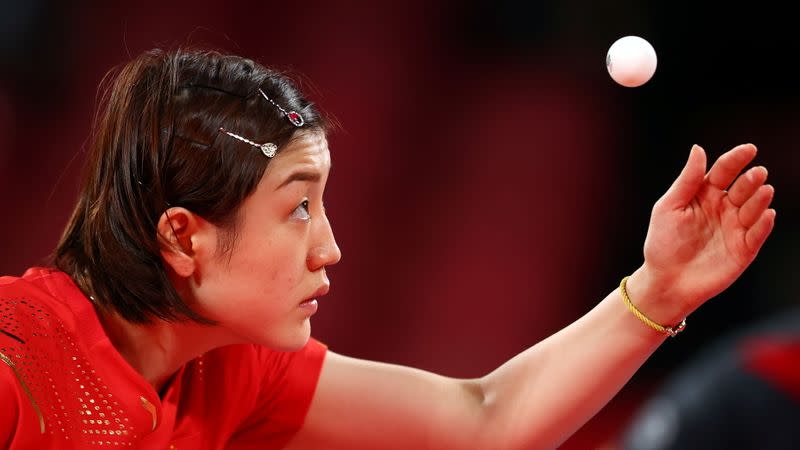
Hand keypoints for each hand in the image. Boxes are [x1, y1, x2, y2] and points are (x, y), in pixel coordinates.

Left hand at [630, 144, 775, 319]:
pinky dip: (763, 224)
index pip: (724, 171)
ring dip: (760, 199)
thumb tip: (699, 149)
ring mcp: (735, 228)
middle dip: (751, 180)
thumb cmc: (663, 243)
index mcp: (705, 194)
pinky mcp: (744, 249)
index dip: (736, 159)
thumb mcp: (668, 208)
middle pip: (742, 188)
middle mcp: (724, 208)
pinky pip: (757, 234)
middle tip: (757, 173)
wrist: (665, 281)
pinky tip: (766, 214)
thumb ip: (687, 181)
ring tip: (764, 190)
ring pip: (753, 208)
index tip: (749, 150)